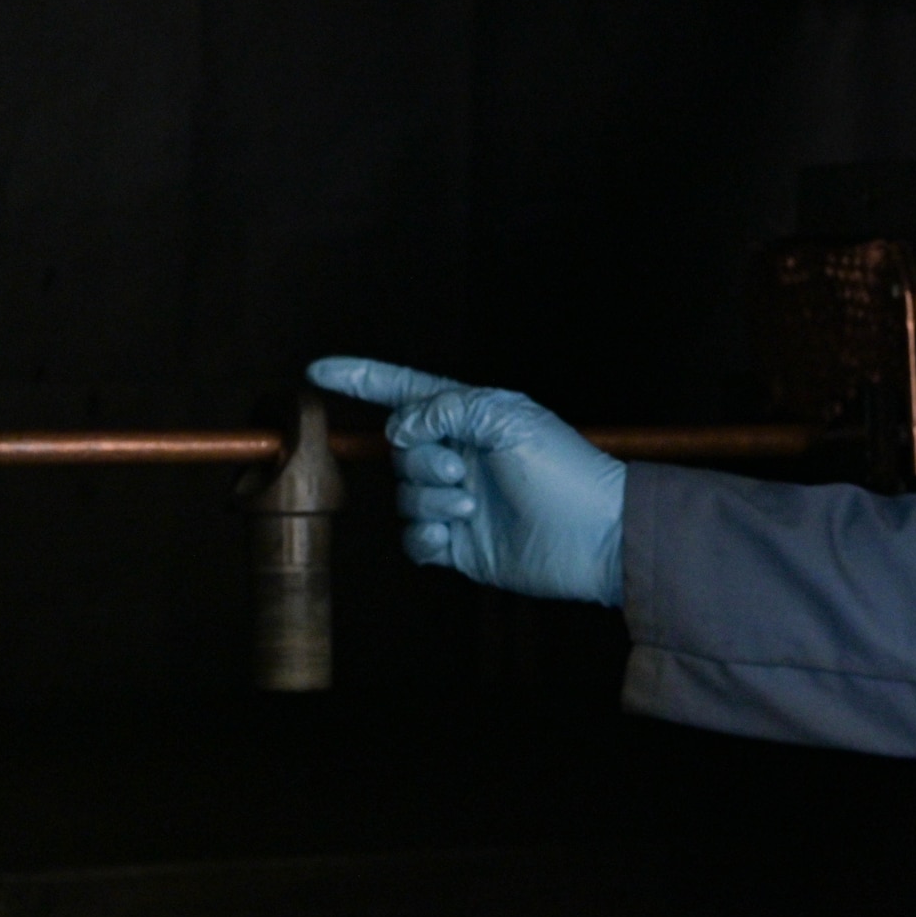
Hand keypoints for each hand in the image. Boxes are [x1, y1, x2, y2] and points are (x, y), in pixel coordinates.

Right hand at [306, 357, 625, 604]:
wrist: (597, 538)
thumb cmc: (566, 471)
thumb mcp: (510, 419)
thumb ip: (449, 408)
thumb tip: (401, 424)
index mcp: (473, 417)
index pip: (406, 391)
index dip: (362, 379)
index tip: (318, 370)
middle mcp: (461, 456)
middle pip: (401, 450)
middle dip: (420, 459)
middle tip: (460, 469)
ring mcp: (457, 501)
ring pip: (404, 496)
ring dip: (430, 500)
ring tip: (471, 506)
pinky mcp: (459, 546)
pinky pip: (413, 540)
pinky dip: (424, 537)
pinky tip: (451, 536)